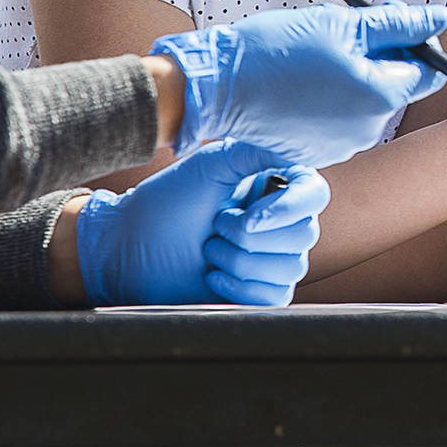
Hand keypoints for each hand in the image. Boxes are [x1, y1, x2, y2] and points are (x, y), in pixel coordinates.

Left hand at [76, 140, 329, 305]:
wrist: (131, 249)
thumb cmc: (166, 203)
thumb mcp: (213, 165)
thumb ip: (259, 151)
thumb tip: (297, 149)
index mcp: (275, 187)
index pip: (315, 195)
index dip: (288, 209)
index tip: (248, 217)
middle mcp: (281, 222)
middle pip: (304, 235)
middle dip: (249, 238)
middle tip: (214, 227)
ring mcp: (273, 258)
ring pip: (290, 268)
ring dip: (239, 261)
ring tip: (209, 250)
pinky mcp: (261, 291)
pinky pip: (276, 296)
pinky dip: (240, 288)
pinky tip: (213, 276)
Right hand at [153, 3, 446, 165]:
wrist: (213, 88)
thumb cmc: (275, 50)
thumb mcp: (342, 25)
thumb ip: (397, 24)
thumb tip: (440, 17)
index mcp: (380, 97)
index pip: (429, 71)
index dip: (416, 41)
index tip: (390, 20)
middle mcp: (368, 130)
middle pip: (396, 86)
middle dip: (382, 54)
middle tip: (350, 26)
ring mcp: (341, 146)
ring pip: (366, 101)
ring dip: (355, 73)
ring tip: (317, 51)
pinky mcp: (316, 151)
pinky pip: (339, 119)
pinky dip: (331, 96)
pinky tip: (301, 77)